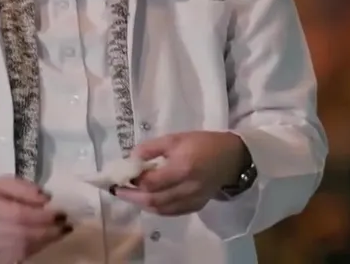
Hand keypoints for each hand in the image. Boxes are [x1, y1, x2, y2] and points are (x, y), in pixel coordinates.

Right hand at [0, 175, 71, 261]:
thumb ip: (22, 188)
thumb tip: (46, 197)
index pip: (19, 215)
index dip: (42, 216)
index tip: (61, 212)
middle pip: (24, 234)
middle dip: (49, 231)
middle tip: (68, 224)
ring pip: (23, 248)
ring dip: (46, 241)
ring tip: (62, 231)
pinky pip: (19, 255)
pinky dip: (36, 249)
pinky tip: (47, 240)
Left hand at [112, 131, 249, 215]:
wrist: (231, 158)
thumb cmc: (203, 143)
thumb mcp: (176, 138)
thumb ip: (152, 148)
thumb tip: (131, 158)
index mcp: (183, 167)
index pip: (151, 181)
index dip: (134, 180)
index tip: (123, 173)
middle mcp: (187, 187)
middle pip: (153, 200)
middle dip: (132, 196)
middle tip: (117, 190)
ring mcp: (192, 200)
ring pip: (160, 209)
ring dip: (142, 203)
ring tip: (129, 195)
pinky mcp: (196, 206)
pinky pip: (171, 212)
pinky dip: (156, 207)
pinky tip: (147, 200)